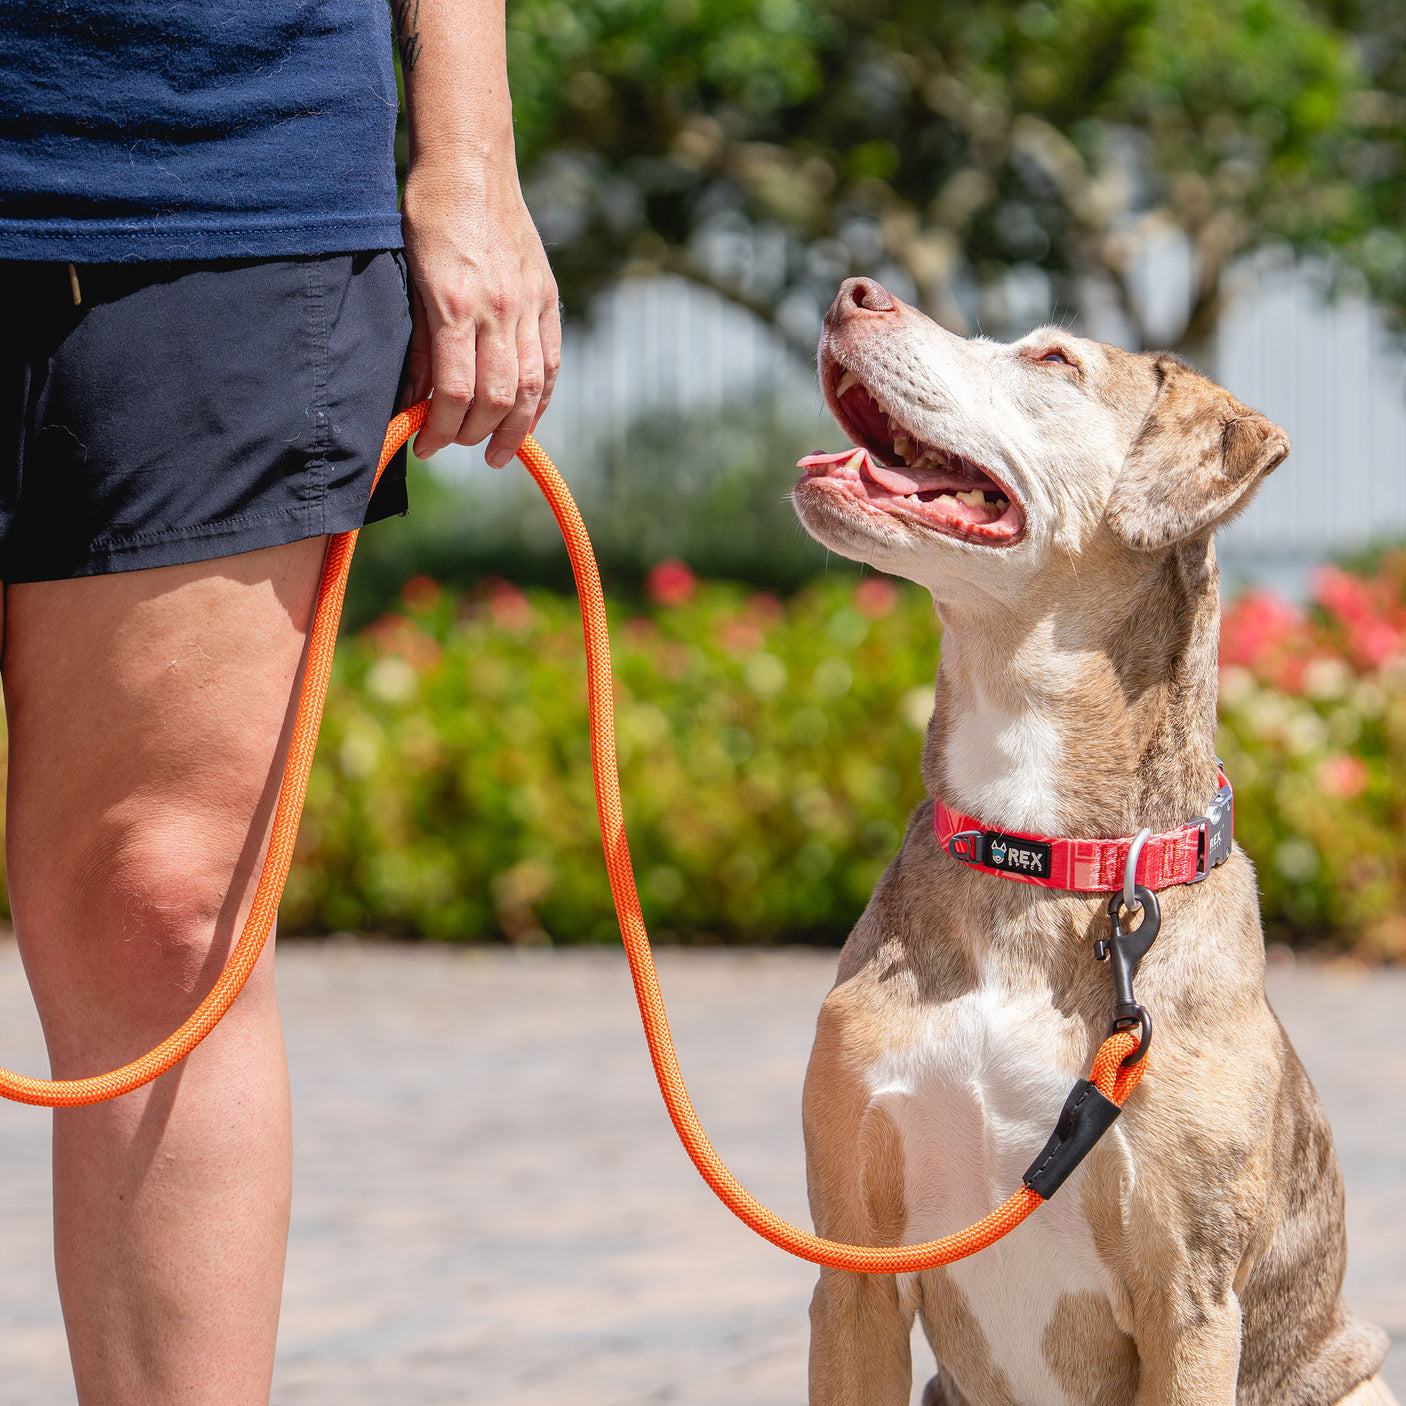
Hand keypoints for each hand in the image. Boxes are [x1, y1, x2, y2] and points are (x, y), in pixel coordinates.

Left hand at [399, 159, 560, 465]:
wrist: (470, 162)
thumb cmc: (426, 213)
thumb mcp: (407, 275)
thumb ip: (415, 342)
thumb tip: (416, 398)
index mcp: (455, 304)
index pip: (455, 391)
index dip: (440, 430)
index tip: (425, 446)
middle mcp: (497, 308)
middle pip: (496, 398)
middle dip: (473, 434)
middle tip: (453, 445)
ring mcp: (527, 303)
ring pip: (530, 388)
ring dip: (515, 430)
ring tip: (496, 452)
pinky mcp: (546, 297)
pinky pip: (550, 362)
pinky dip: (540, 399)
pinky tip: (526, 417)